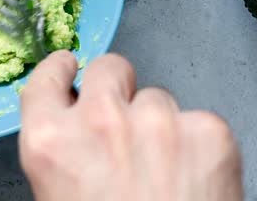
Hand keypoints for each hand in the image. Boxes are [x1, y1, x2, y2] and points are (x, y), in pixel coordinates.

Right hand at [19, 51, 242, 200]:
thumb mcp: (57, 194)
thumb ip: (61, 148)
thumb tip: (71, 121)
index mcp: (51, 142)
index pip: (47, 77)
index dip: (61, 69)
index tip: (70, 67)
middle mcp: (99, 121)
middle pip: (109, 68)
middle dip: (116, 89)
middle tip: (126, 123)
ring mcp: (158, 121)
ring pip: (158, 97)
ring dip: (160, 124)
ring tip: (164, 172)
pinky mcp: (209, 131)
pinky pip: (200, 119)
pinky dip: (198, 145)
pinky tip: (192, 179)